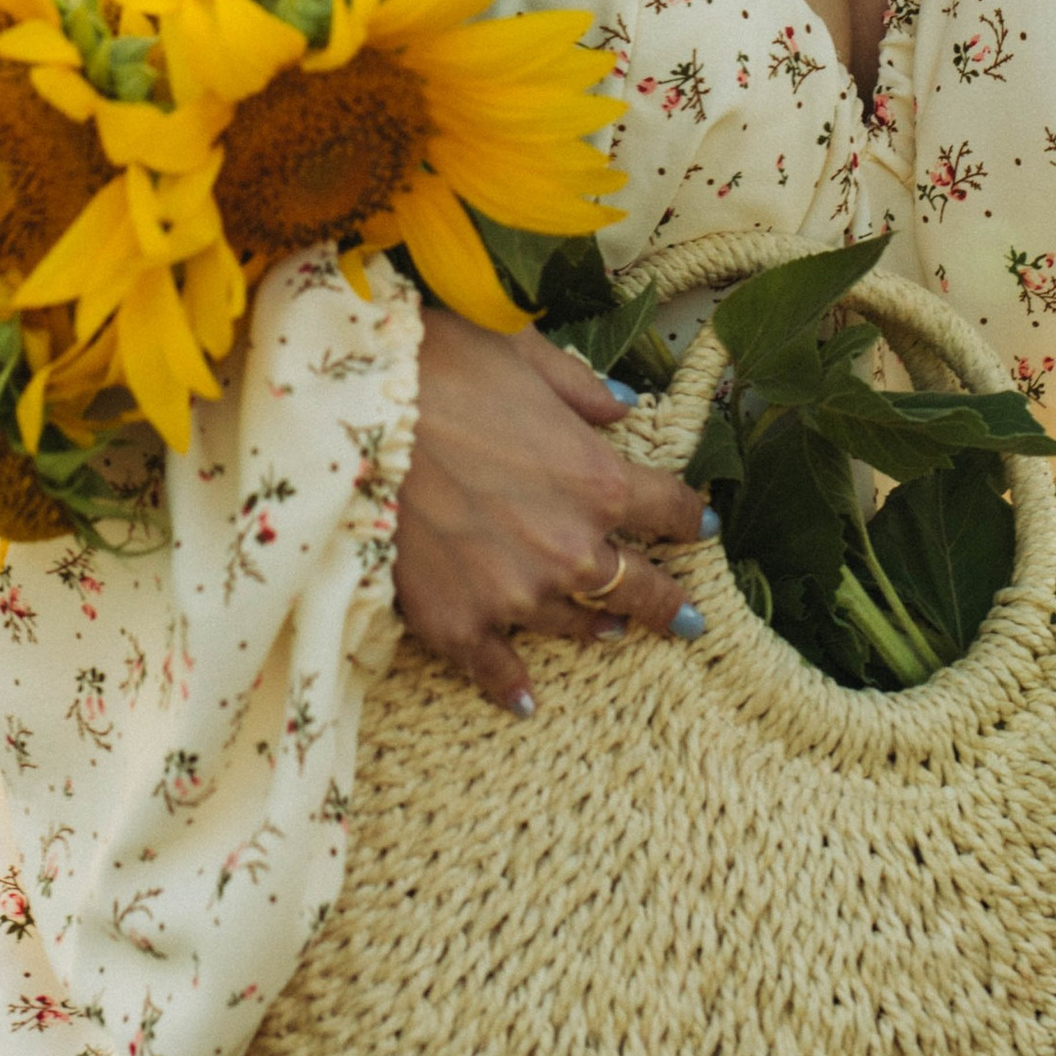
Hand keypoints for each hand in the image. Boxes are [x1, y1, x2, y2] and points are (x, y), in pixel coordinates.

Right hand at [393, 315, 713, 714]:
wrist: (355, 412)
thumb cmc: (442, 367)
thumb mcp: (525, 354)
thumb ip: (582, 389)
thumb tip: (625, 406)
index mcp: (598, 482)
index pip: (668, 509)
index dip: (690, 517)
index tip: (701, 526)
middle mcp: (570, 548)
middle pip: (638, 587)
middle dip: (669, 602)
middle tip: (689, 619)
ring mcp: (514, 592)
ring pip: (575, 625)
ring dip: (597, 626)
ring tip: (608, 631)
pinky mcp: (457, 620)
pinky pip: (495, 668)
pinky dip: (512, 686)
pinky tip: (526, 701)